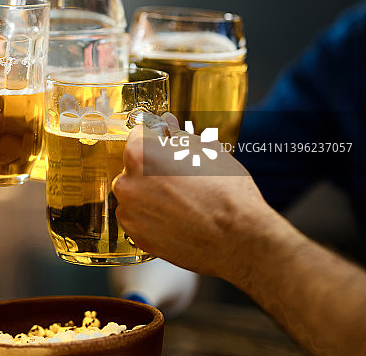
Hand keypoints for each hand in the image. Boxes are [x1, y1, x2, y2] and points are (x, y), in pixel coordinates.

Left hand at [112, 117, 275, 282]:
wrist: (239, 239)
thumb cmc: (226, 193)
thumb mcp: (205, 149)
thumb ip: (177, 136)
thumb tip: (168, 126)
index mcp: (140, 155)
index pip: (138, 136)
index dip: (156, 139)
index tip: (166, 146)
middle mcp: (128, 184)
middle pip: (133, 167)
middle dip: (151, 169)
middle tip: (179, 176)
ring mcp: (131, 214)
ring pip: (134, 195)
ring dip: (150, 194)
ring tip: (181, 199)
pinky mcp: (139, 238)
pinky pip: (139, 220)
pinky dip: (152, 218)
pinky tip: (177, 217)